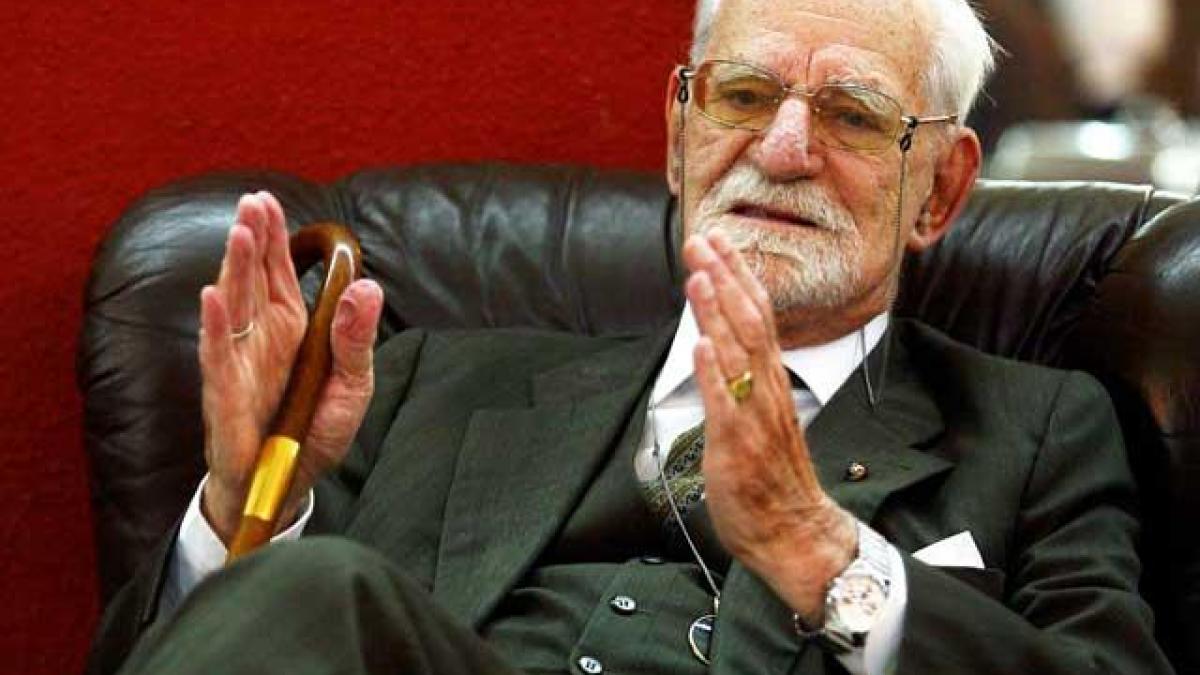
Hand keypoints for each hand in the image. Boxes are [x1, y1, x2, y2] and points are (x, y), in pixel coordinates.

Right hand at [198, 191, 383, 544]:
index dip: (274, 238)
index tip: (266, 199)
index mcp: (291, 330)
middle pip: (252, 279)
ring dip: (235, 268)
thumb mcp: (353, 385)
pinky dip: (215, 326)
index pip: (279, 273)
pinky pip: (218, 356)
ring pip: (233, 306)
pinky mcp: (226, 395)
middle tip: (250, 202)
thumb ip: (356, 337)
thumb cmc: (314, 432)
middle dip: (252, 239)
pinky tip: (213, 295)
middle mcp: (261, 339)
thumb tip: (368, 287)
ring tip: (240, 233)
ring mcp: (240, 364)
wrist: (286, 486)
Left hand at [681, 230, 855, 623]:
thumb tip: (719, 343)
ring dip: (716, 312)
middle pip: (747, 322)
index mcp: (771, 381)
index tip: (719, 241)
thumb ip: (743, 380)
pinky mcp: (736, 443)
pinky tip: (700, 343)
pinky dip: (713, 372)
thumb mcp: (760, 416)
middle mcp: (766, 390)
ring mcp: (753, 415)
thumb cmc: (772, 477)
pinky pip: (725, 403)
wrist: (793, 530)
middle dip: (723, 277)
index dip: (737, 275)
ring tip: (699, 275)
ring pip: (736, 353)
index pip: (756, 315)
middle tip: (702, 240)